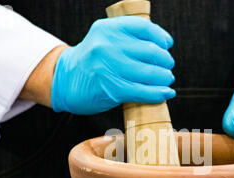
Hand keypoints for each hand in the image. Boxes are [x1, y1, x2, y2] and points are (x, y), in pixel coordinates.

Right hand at [51, 16, 175, 114]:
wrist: (66, 81)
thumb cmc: (92, 61)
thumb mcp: (104, 40)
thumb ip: (127, 38)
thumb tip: (163, 45)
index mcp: (108, 29)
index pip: (144, 27)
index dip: (161, 37)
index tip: (167, 45)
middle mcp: (107, 45)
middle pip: (151, 51)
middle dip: (165, 60)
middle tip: (167, 66)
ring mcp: (109, 67)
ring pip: (150, 72)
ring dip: (165, 77)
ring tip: (167, 79)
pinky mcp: (112, 89)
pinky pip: (143, 91)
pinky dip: (159, 93)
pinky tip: (166, 93)